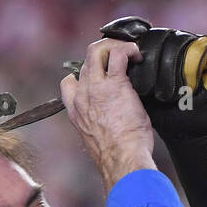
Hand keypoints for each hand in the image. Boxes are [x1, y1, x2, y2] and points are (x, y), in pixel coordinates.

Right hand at [60, 38, 156, 190]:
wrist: (121, 159)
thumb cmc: (116, 156)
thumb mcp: (98, 138)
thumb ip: (99, 121)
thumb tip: (113, 118)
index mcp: (75, 111)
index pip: (69, 82)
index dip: (85, 73)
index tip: (102, 75)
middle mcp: (82, 96)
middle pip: (86, 61)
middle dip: (104, 54)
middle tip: (122, 58)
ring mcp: (96, 88)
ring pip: (97, 50)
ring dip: (115, 47)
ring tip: (131, 54)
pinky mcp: (115, 83)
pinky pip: (118, 54)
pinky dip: (129, 49)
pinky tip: (138, 56)